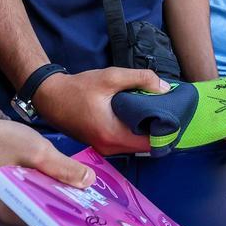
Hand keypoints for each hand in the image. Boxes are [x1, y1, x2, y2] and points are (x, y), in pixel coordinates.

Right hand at [0, 112, 93, 225]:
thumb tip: (89, 183)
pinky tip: (60, 174)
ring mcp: (6, 208)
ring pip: (42, 201)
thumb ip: (62, 168)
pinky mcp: (6, 195)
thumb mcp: (34, 150)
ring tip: (81, 179)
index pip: (52, 220)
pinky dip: (46, 184)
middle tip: (93, 186)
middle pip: (48, 211)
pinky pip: (32, 194)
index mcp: (12, 216)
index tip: (97, 200)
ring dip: (58, 189)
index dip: (76, 208)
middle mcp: (9, 219)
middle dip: (69, 198)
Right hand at [33, 68, 168, 153]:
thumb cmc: (78, 88)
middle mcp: (109, 147)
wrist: (51, 97)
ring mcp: (104, 148)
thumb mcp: (111, 77)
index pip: (150, 143)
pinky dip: (135, 131)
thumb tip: (165, 87)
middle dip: (159, 130)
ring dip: (147, 131)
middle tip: (170, 111)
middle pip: (145, 146)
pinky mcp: (101, 144)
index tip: (175, 115)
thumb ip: (140, 79)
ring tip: (157, 111)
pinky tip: (141, 116)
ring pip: (135, 145)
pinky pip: (125, 142)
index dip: (166, 131)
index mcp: (113, 134)